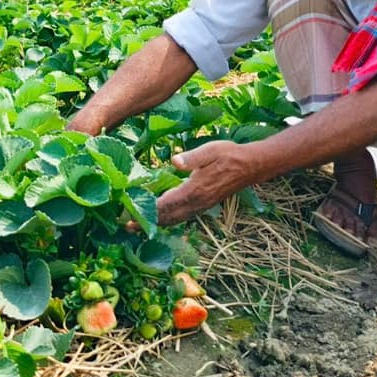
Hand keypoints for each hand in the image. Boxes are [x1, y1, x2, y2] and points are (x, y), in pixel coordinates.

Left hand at [141, 140, 266, 227]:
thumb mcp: (210, 150)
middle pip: (167, 218)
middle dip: (147, 223)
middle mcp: (197, 202)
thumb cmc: (229, 155)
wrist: (250, 166)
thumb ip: (192, 157)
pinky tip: (161, 218)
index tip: (130, 216)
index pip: (166, 205)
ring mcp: (201, 206)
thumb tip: (174, 161)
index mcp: (195, 190)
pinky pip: (182, 217)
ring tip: (138, 226)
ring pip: (175, 220)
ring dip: (156, 224)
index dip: (147, 212)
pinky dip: (168, 220)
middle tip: (125, 226)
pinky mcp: (204, 205)